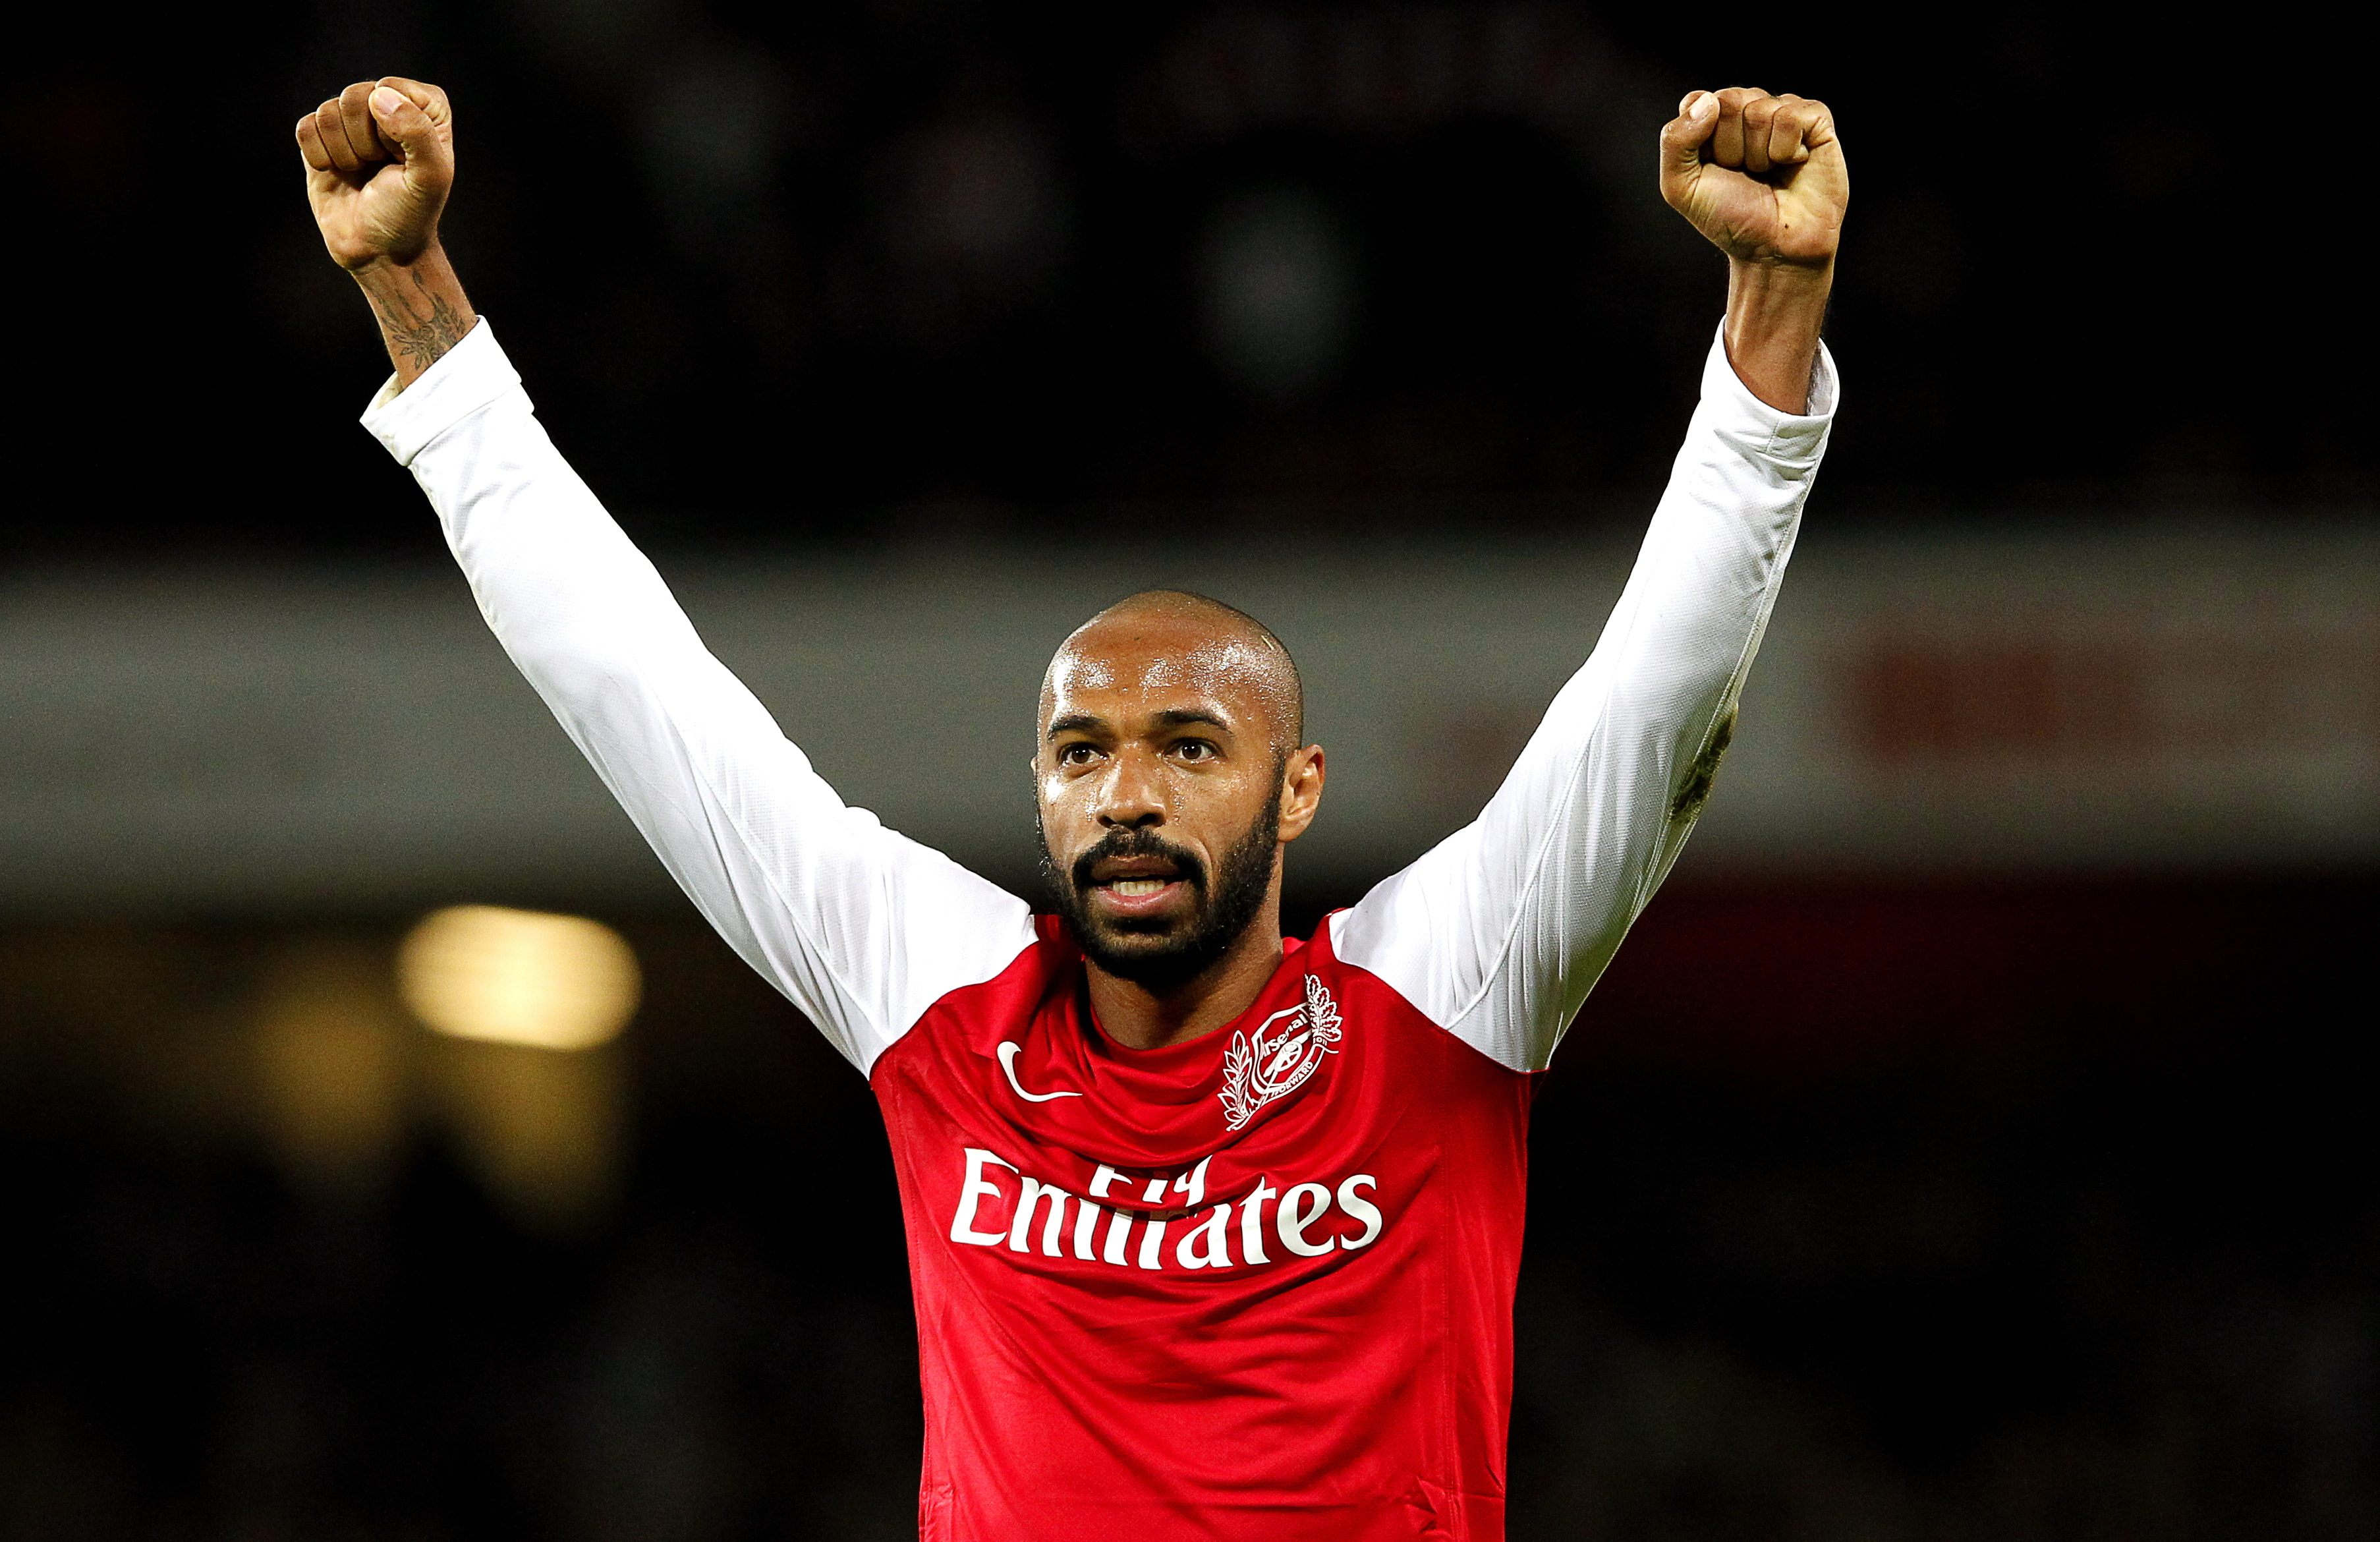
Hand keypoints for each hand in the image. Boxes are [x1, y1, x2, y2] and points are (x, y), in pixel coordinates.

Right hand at [296, 78, 454, 269]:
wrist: (377, 248)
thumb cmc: (410, 213)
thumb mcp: (430, 177)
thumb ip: (417, 132)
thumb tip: (378, 95)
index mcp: (424, 108)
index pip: (390, 88)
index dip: (391, 127)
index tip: (403, 158)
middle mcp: (387, 106)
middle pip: (355, 96)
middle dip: (365, 142)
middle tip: (380, 169)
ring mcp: (351, 121)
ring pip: (327, 112)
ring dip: (344, 154)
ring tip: (361, 173)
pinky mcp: (321, 137)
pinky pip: (306, 128)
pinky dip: (320, 157)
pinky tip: (337, 173)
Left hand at [1660, 88, 1845, 270]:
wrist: (1773, 250)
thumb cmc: (1730, 219)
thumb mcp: (1681, 187)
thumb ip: (1675, 141)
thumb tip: (1708, 100)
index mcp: (1715, 122)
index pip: (1698, 101)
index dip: (1701, 139)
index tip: (1712, 168)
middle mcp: (1749, 111)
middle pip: (1729, 100)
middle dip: (1730, 148)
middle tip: (1744, 175)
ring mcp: (1783, 114)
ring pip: (1761, 109)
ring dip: (1759, 154)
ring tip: (1768, 174)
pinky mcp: (1817, 122)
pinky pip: (1794, 116)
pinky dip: (1787, 149)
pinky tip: (1794, 164)